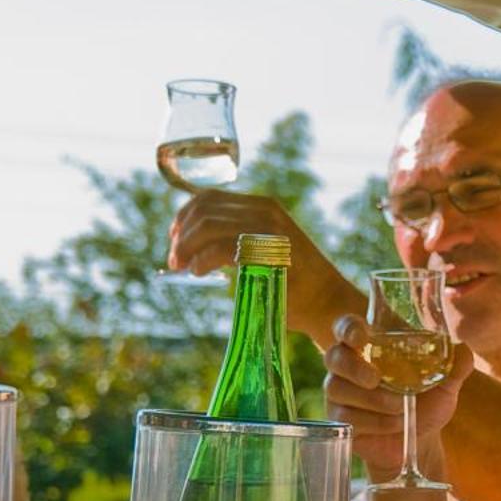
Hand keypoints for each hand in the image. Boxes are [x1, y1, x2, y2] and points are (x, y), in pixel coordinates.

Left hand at [168, 191, 358, 338]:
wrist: (327, 302)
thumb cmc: (293, 285)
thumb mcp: (265, 251)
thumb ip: (237, 241)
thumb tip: (193, 248)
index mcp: (262, 206)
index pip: (210, 198)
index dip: (184, 216)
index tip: (174, 239)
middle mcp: (264, 211)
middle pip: (204, 210)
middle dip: (180, 235)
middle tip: (173, 261)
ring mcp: (267, 229)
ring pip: (208, 225)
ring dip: (186, 247)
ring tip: (182, 268)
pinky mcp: (267, 251)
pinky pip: (220, 247)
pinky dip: (201, 259)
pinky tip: (198, 272)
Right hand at [325, 316, 473, 479]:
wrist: (421, 439)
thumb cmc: (428, 400)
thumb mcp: (446, 381)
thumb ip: (455, 363)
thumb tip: (462, 350)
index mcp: (371, 345)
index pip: (346, 327)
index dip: (348, 329)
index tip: (362, 336)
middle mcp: (349, 365)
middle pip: (334, 357)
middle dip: (354, 368)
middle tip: (377, 379)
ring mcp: (340, 392)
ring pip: (339, 389)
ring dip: (373, 400)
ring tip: (401, 409)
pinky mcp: (341, 419)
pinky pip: (347, 417)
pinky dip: (374, 421)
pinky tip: (394, 424)